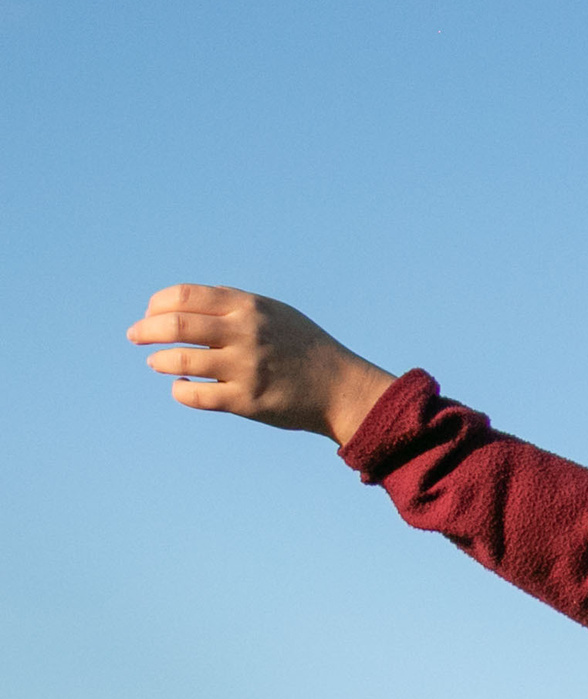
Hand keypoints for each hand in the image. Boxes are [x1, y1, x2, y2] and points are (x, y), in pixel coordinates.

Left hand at [126, 286, 396, 445]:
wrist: (342, 389)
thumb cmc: (305, 348)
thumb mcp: (275, 312)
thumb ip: (234, 303)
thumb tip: (187, 301)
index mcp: (249, 307)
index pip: (184, 296)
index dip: (157, 305)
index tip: (151, 314)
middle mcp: (246, 334)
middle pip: (174, 325)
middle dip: (145, 330)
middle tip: (135, 337)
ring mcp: (246, 369)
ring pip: (180, 361)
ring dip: (160, 361)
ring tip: (158, 363)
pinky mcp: (247, 402)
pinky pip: (196, 395)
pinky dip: (180, 390)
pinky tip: (183, 386)